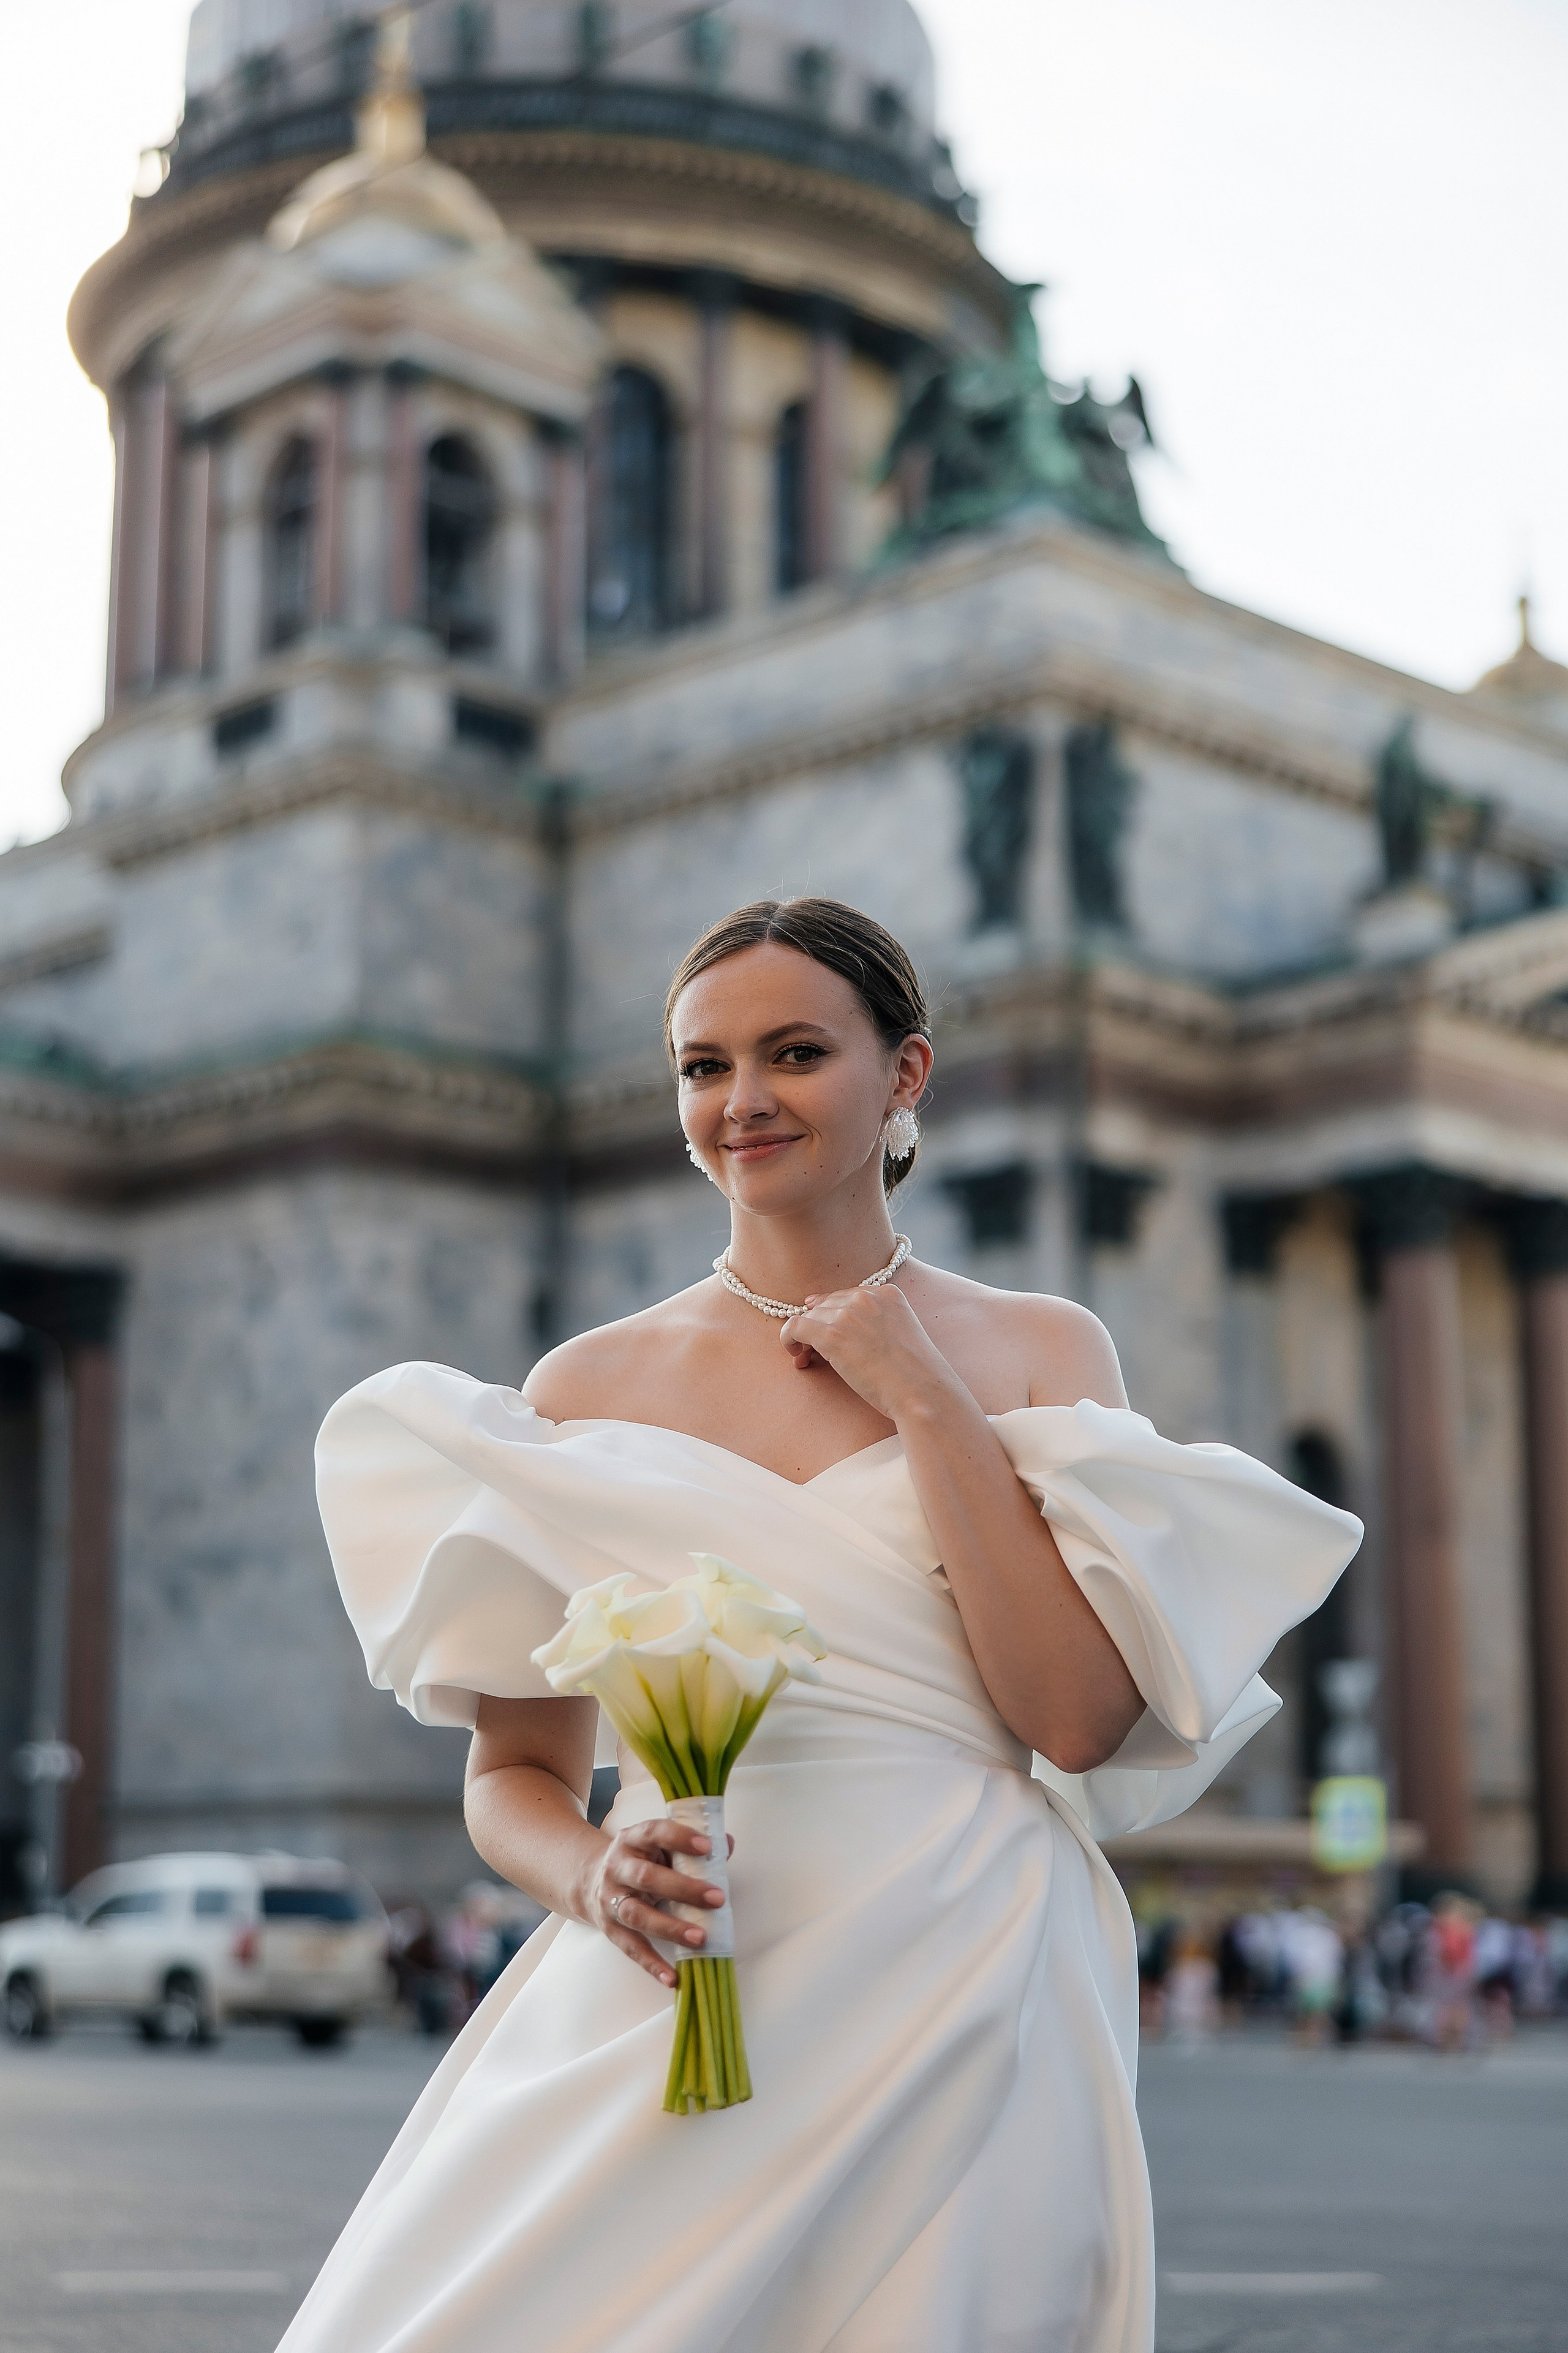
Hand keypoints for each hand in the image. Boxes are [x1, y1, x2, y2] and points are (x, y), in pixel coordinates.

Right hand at [586, 1816, 733, 1987]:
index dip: (679, 1838)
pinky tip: (673, 1977)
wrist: (590, 1880)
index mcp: (632, 1840)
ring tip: (700, 1938)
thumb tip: (728, 1845)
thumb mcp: (659, 1846)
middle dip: (684, 1888)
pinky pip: (631, 1948)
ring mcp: (611, 1900)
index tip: (707, 1847)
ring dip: (670, 1928)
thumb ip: (691, 1846)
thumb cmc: (640, 1861)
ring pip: (637, 1915)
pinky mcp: (610, 1929)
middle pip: (647, 1877)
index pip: (654, 1833)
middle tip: (717, 1898)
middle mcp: (618, 1867)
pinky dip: (652, 1964)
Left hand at [780, 1281, 961, 1424]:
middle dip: (818, 1327)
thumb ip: (876, 1324)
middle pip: (826, 1306)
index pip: (847, 1297)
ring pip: (809, 1316)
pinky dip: (788, 1339)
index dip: (833, 1316)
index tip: (827, 1332)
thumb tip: (835, 1324)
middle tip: (814, 1352)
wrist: (921, 1393)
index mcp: (888, 1294)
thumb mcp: (901, 1336)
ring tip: (805, 1358)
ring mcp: (848, 1315)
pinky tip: (795, 1355)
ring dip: (803, 1337)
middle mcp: (866, 1298)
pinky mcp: (832, 1335)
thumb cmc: (915, 1376)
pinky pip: (794, 1327)